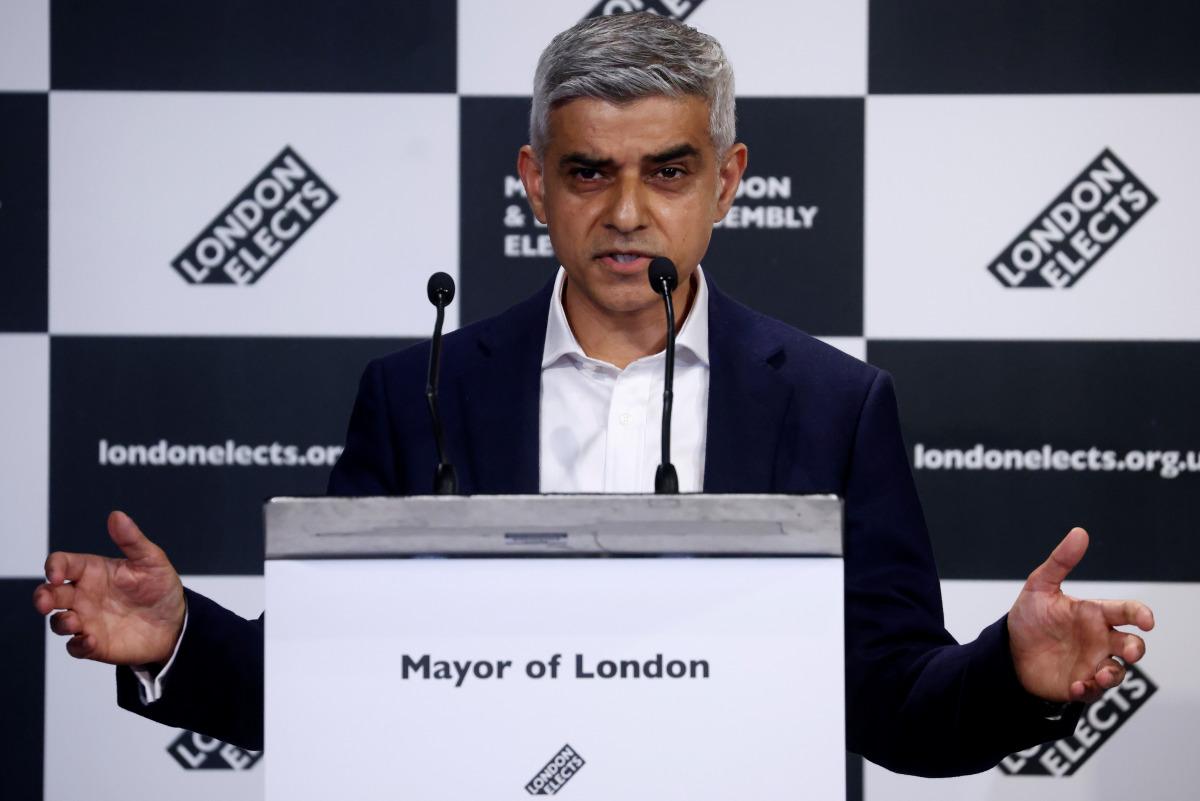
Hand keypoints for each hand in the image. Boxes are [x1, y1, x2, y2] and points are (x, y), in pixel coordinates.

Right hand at [33, 511, 185, 665]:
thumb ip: (132, 540)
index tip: (57, 573)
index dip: (54, 567)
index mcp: (92, 571)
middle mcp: (83, 595)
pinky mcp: (95, 644)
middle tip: (45, 603)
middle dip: (42, 598)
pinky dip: (79, 645)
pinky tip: (90, 641)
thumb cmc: (160, 586)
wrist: (176, 620)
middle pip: (50, 594)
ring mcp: (87, 620)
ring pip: (58, 622)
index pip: (62, 564)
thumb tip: (117, 515)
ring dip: (60, 622)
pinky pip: (76, 647)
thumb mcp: (151, 560)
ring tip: (74, 622)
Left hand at [1008, 527, 1153, 703]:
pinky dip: (1087, 689)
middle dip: (1135, 648)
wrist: (1008, 650)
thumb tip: (1080, 532)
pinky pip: (1092, 691)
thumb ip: (1060, 562)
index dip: (1140, 614)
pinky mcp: (1080, 684)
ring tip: (1101, 675)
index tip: (1146, 620)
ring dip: (1114, 674)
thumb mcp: (1039, 587)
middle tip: (1129, 651)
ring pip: (1117, 671)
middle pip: (1131, 644)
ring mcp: (1091, 663)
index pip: (1125, 611)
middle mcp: (1099, 639)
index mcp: (1094, 614)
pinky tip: (1075, 685)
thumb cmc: (1030, 618)